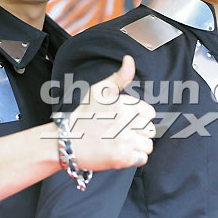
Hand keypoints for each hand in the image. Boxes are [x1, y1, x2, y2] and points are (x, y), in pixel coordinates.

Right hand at [69, 55, 155, 170]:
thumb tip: (130, 59)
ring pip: (148, 145)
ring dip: (137, 147)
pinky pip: (142, 158)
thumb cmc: (84, 116)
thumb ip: (120, 77)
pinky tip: (119, 153)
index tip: (123, 120)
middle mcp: (126, 121)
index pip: (150, 113)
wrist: (66, 142)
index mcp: (124, 104)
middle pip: (151, 130)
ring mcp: (125, 140)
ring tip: (119, 143)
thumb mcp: (99, 91)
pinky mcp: (122, 158)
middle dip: (138, 133)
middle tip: (120, 133)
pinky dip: (133, 158)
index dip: (138, 117)